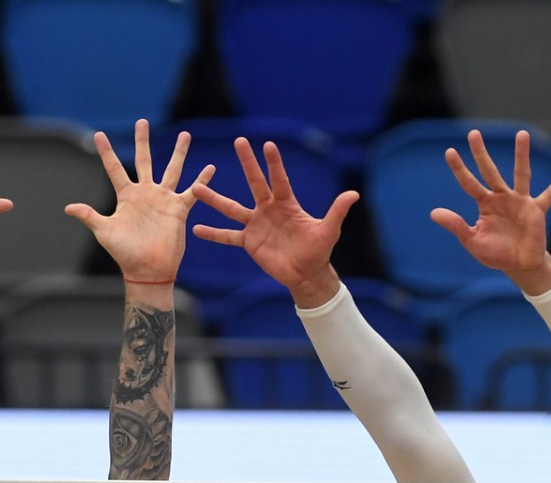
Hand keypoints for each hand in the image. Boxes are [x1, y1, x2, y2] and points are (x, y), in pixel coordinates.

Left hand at [64, 121, 213, 284]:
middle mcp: (145, 193)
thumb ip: (90, 216)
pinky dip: (202, 181)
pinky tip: (211, 168)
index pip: (115, 168)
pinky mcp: (179, 210)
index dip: (106, 152)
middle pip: (145, 160)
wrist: (148, 270)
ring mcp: (163, 200)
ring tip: (185, 135)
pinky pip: (193, 192)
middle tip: (142, 121)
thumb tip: (68, 207)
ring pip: (173, 169)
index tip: (99, 134)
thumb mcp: (105, 232)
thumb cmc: (125, 253)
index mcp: (126, 196)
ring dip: (179, 153)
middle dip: (143, 141)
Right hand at [190, 138, 357, 309]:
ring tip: (197, 188)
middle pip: (255, 183)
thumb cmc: (319, 250)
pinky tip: (197, 228)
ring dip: (215, 199)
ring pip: (232, 208)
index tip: (267, 144)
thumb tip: (353, 194)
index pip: (279, 179)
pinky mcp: (249, 242)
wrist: (306, 273)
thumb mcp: (328, 231)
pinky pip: (228, 236)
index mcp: (286, 204)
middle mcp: (268, 209)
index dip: (273, 163)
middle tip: (239, 141)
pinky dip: (213, 234)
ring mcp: (256, 225)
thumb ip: (337, 212)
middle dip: (247, 163)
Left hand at [432, 129, 550, 295]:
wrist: (519, 265)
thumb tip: (433, 213)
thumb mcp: (472, 241)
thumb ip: (456, 225)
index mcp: (485, 205)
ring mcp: (520, 201)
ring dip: (521, 156)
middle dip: (481, 153)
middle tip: (473, 133)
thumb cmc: (495, 253)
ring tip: (522, 135)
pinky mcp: (536, 210)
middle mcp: (502, 198)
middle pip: (490, 171)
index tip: (449, 152)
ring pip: (521, 174)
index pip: (469, 184)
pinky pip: (550, 194)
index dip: (459, 169)